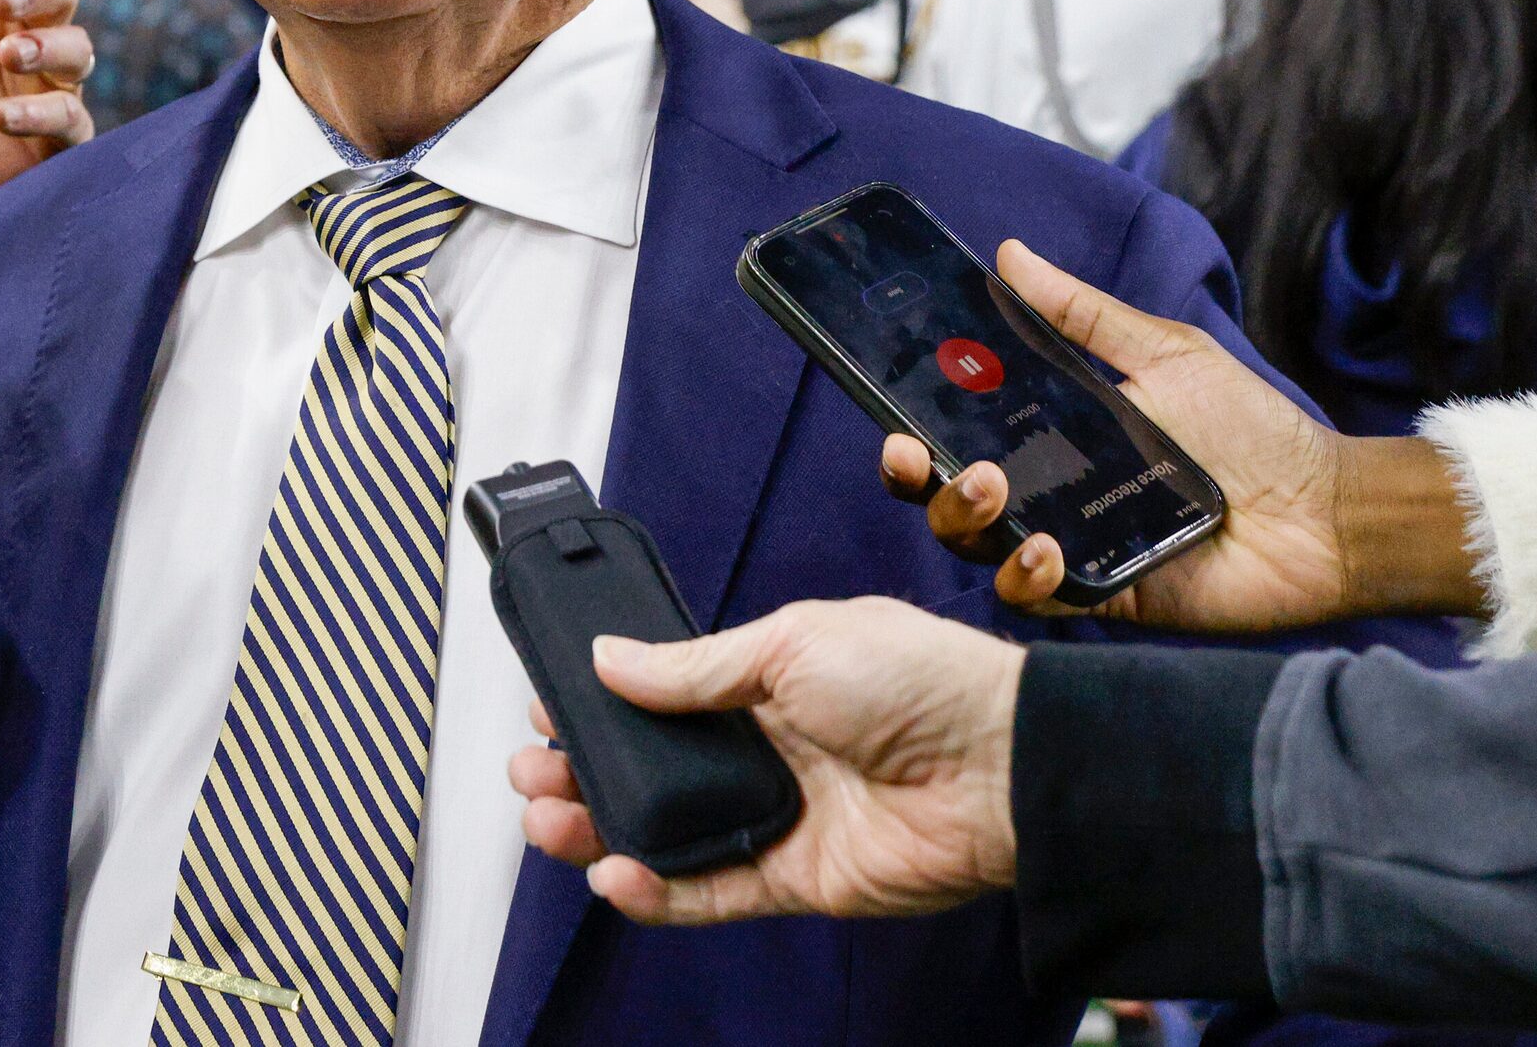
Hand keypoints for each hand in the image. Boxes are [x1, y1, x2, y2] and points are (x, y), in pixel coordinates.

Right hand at [511, 598, 1021, 923]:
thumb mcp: (791, 643)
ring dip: (602, 831)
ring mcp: (779, 817)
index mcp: (765, 683)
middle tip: (534, 770)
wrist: (1002, 764)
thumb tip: (609, 660)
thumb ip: (694, 666)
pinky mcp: (796, 879)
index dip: (602, 706)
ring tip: (550, 820)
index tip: (548, 706)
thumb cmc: (919, 680)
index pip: (662, 699)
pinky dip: (659, 892)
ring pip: (669, 835)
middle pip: (652, 771)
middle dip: (583, 771)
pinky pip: (713, 892)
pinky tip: (613, 873)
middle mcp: (766, 750)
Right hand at [883, 239, 1364, 629]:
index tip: (895, 420)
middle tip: (920, 456)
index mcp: (1053, 437)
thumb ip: (1083, 314)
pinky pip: (1036, 597)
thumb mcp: (1163, 353)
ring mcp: (1070, 546)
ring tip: (995, 487)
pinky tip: (1042, 549)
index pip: (960, 438)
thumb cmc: (1253, 429)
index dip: (913, 435)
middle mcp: (1049, 494)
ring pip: (979, 548)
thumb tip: (1010, 253)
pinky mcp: (1102, 594)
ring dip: (965, 520)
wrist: (1325, 509)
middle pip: (949, 498)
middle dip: (918, 481)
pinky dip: (1024, 576)